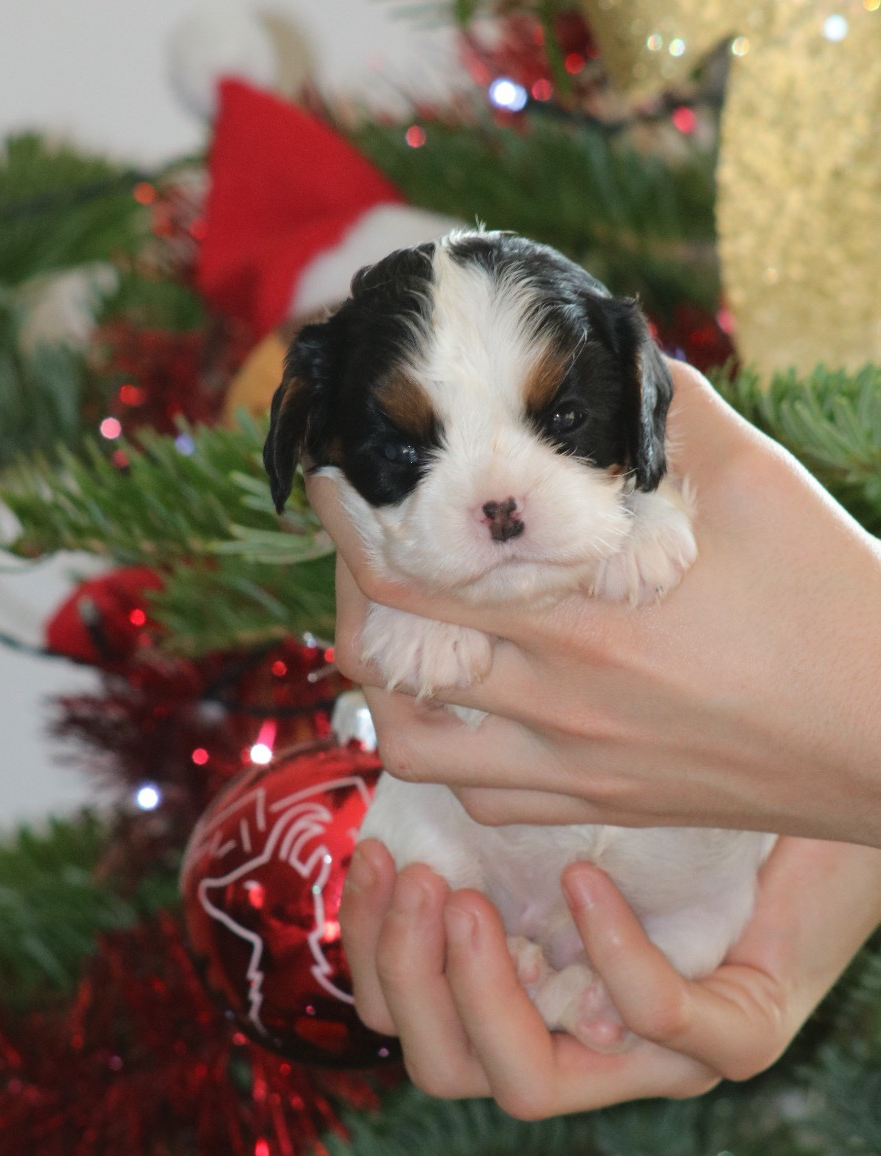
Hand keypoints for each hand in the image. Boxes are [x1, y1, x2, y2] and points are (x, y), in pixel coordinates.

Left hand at [308, 361, 880, 846]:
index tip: (330, 483)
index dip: (345, 524)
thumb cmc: (835, 604)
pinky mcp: (599, 803)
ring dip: (383, 692)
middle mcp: (554, 695)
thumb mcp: (754, 479)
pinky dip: (454, 760)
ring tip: (397, 644)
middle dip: (348, 596)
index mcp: (577, 609)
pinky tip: (472, 719)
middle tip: (361, 554)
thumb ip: (662, 412)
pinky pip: (483, 802)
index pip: (406, 571)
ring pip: (412, 747)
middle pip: (384, 657)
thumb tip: (606, 346)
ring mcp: (571, 763)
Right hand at [340, 836, 880, 1114]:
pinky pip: (655, 1021)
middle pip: (450, 1073)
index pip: (420, 1029)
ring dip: (478, 988)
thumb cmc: (688, 820)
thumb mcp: (562, 828)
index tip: (368, 859)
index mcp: (536, 1012)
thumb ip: (488, 850)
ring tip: (463, 893)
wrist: (820, 817)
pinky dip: (608, 951)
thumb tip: (386, 822)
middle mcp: (588, 1056)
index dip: (374, 957)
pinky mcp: (743, 1035)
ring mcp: (664, 1061)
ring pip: (530, 1086)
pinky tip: (583, 875)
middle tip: (416, 879)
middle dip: (408, 979)